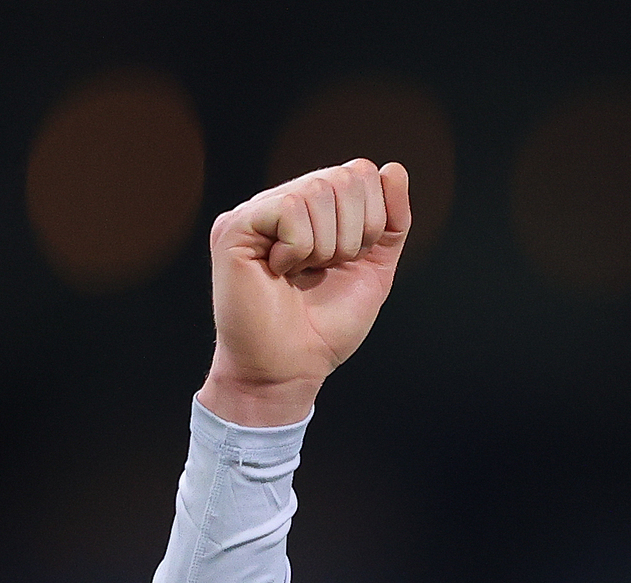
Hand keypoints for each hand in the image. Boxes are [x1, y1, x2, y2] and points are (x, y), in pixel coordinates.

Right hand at [197, 159, 409, 426]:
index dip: (373, 218)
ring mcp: (257, 211)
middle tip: (327, 268)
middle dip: (354, 233)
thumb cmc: (327, 324)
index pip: (360, 173)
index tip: (352, 259)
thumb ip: (390, 222)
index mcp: (314, 210)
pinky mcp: (235, 226)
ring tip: (302, 272)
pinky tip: (279, 270)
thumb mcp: (374, 268)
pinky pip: (289, 208)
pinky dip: (300, 248)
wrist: (292, 366)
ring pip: (318, 190)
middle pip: (344, 176)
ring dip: (327, 245)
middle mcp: (283, 202)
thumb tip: (395, 169)